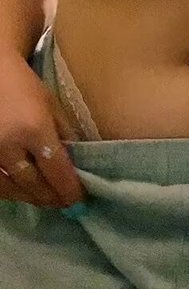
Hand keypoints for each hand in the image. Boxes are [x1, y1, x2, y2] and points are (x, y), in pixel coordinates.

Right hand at [0, 51, 85, 206]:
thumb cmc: (25, 85)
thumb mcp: (52, 105)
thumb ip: (65, 134)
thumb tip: (79, 164)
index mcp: (34, 128)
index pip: (56, 170)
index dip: (69, 190)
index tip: (80, 200)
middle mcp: (9, 144)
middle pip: (33, 184)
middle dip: (52, 198)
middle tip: (66, 204)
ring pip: (11, 189)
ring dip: (31, 198)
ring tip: (46, 199)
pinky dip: (9, 191)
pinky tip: (21, 190)